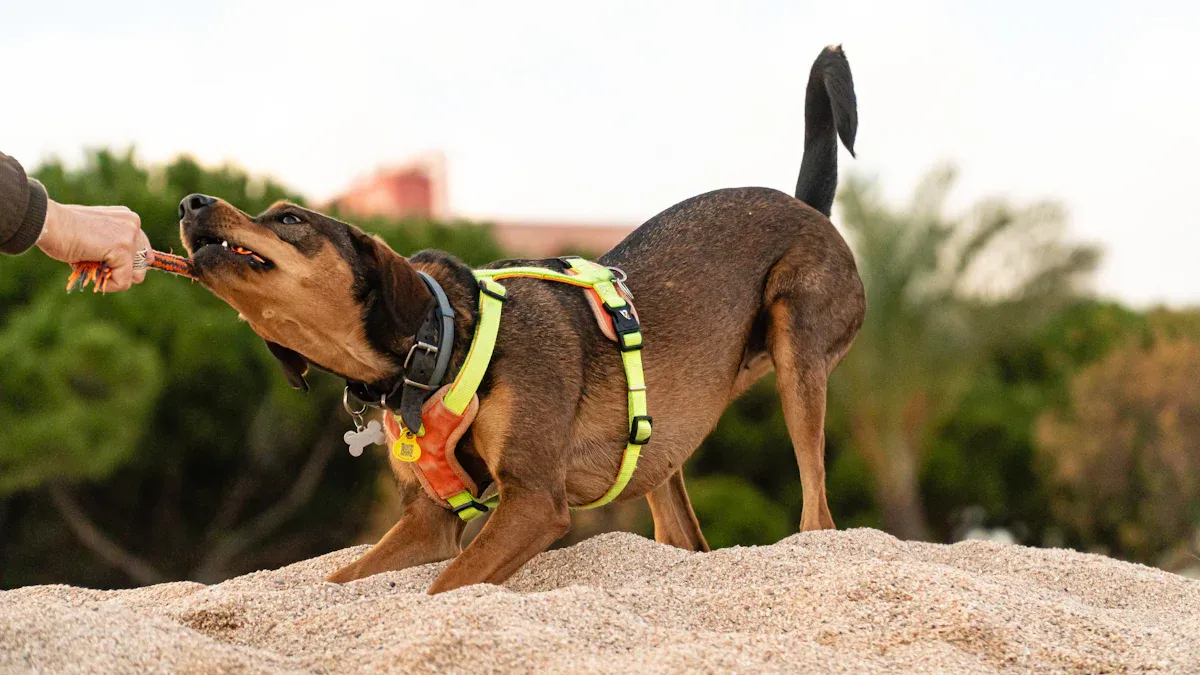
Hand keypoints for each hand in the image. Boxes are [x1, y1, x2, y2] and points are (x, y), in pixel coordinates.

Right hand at [37, 201, 153, 291]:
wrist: (48, 222)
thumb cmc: (62, 229)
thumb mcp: (94, 234)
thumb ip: (111, 244)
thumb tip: (120, 267)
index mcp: (127, 218)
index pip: (142, 249)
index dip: (126, 262)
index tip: (106, 264)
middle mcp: (133, 224)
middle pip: (143, 263)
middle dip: (122, 271)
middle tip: (98, 266)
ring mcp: (129, 236)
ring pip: (136, 275)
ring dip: (114, 278)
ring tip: (92, 267)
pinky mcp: (122, 250)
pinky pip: (123, 282)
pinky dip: (107, 285)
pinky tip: (91, 273)